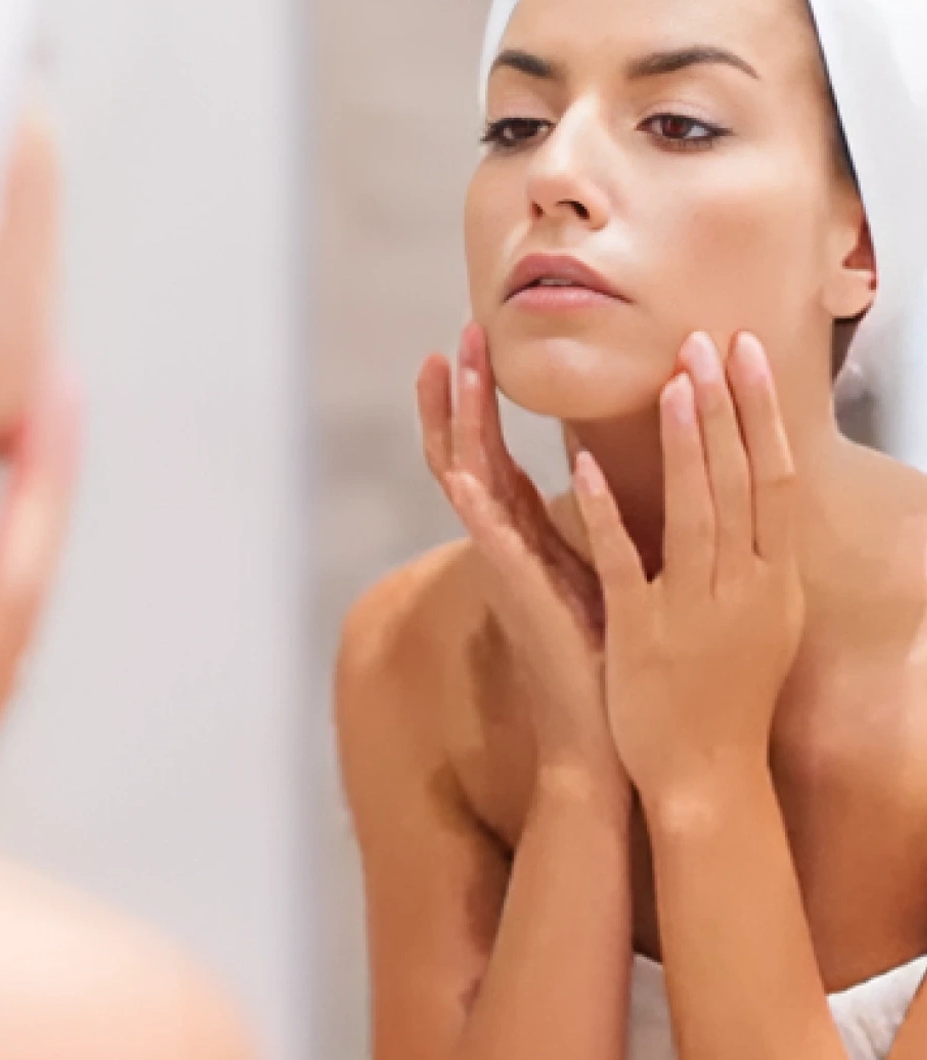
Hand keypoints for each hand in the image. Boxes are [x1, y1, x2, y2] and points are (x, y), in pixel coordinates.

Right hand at [418, 323, 622, 789]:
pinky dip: (473, 496)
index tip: (479, 341)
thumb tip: (605, 470)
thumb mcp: (604, 564)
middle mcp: (504, 539)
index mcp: (525, 531)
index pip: (491, 450)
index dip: (479, 398)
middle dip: (461, 391)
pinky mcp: (515, 588)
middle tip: (460, 331)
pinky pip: (486, 533)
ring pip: (465, 475)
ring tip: (449, 365)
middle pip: (468, 449)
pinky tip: (464, 463)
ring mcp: (503, 561)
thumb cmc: (611, 648)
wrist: (608, 727)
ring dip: (455, 421)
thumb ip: (593, 517)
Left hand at [572, 332, 804, 809]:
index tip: (746, 355)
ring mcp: (693, 610)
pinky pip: (622, 564)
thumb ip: (751, 561)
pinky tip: (585, 467)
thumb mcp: (758, 622)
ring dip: (685, 444)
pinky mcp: (642, 634)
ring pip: (695, 512)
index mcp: (771, 581)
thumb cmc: (728, 696)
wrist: (708, 779)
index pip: (775, 481)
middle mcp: (744, 587)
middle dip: (728, 408)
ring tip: (672, 382)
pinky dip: (605, 513)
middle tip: (709, 340)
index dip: (762, 415)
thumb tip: (748, 504)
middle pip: (743, 482)